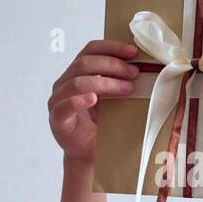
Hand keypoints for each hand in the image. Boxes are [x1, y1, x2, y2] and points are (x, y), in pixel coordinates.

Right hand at [49, 39, 141, 163]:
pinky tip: (93, 99)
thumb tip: (145, 67)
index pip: (90, 50)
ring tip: (126, 89)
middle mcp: (64, 83)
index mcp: (76, 73)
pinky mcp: (57, 119)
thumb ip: (120, 81)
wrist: (91, 153)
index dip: (111, 47)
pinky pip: (65, 106)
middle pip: (84, 63)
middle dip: (112, 65)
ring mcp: (58, 100)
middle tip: (134, 73)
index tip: (133, 52)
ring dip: (105, 83)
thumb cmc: (102, 124)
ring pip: (77, 82)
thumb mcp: (113, 98)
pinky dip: (79, 100)